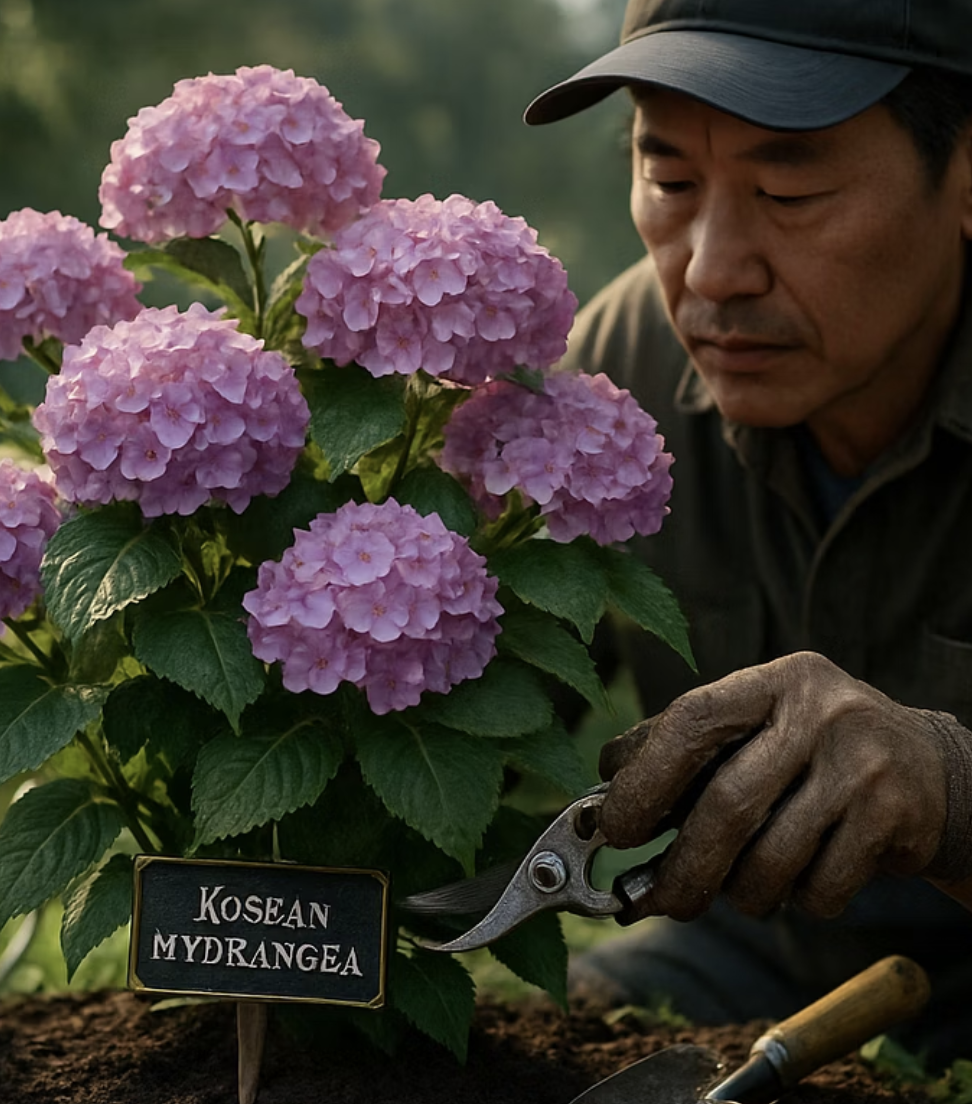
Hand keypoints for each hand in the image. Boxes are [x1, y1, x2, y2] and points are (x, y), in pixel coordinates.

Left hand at [599, 652, 952, 921]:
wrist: (926, 766)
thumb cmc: (806, 749)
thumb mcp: (752, 726)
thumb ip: (681, 755)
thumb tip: (599, 811)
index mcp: (771, 681)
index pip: (692, 719)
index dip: (644, 780)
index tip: (614, 828)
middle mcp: (819, 712)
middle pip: (729, 804)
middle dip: (683, 868)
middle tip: (656, 898)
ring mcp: (862, 764)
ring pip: (772, 862)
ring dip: (741, 894)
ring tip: (743, 886)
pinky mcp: (895, 816)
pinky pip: (820, 890)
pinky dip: (798, 901)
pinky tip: (806, 875)